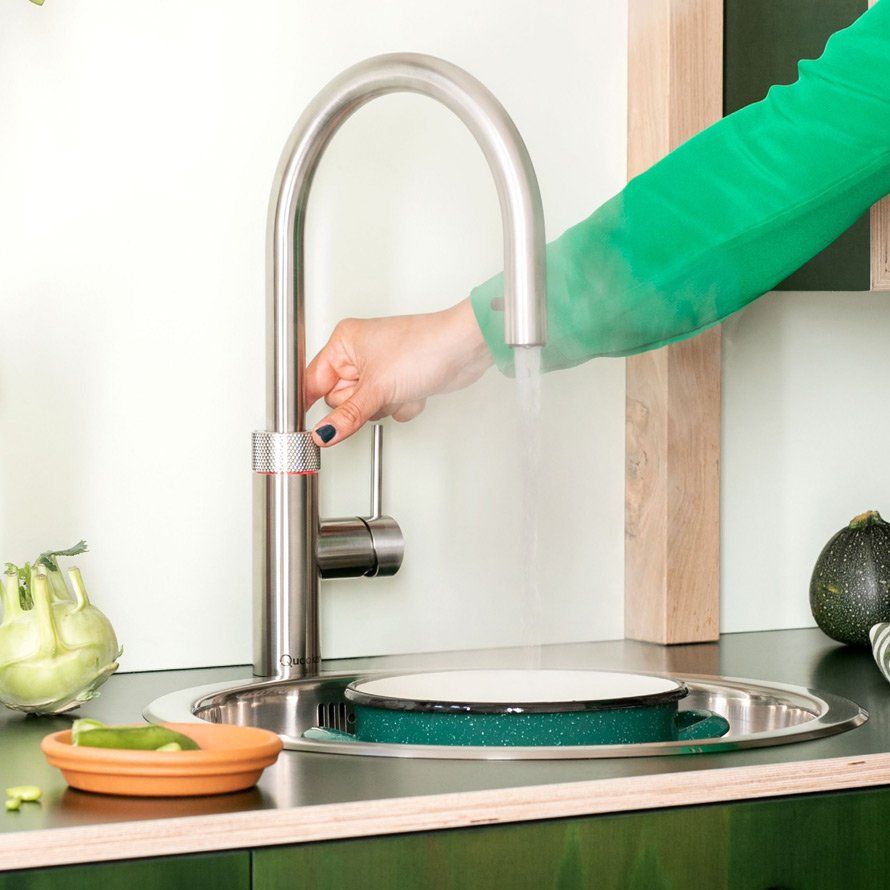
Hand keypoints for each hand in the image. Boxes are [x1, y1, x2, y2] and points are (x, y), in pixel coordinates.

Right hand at [305, 298, 492, 445]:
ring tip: (399, 389)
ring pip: (366, 407)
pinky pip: (389, 407)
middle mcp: (360, 353)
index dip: (310, 405)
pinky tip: (414, 391)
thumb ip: (347, 416)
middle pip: (340, 399)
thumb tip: (324, 434)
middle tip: (376, 394)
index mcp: (345, 342)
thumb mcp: (377, 388)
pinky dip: (402, 405)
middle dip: (362, 404)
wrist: (465, 349)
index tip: (306, 428)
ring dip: (385, 406)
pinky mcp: (400, 381)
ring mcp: (381, 368)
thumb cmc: (424, 347)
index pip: (313, 382)